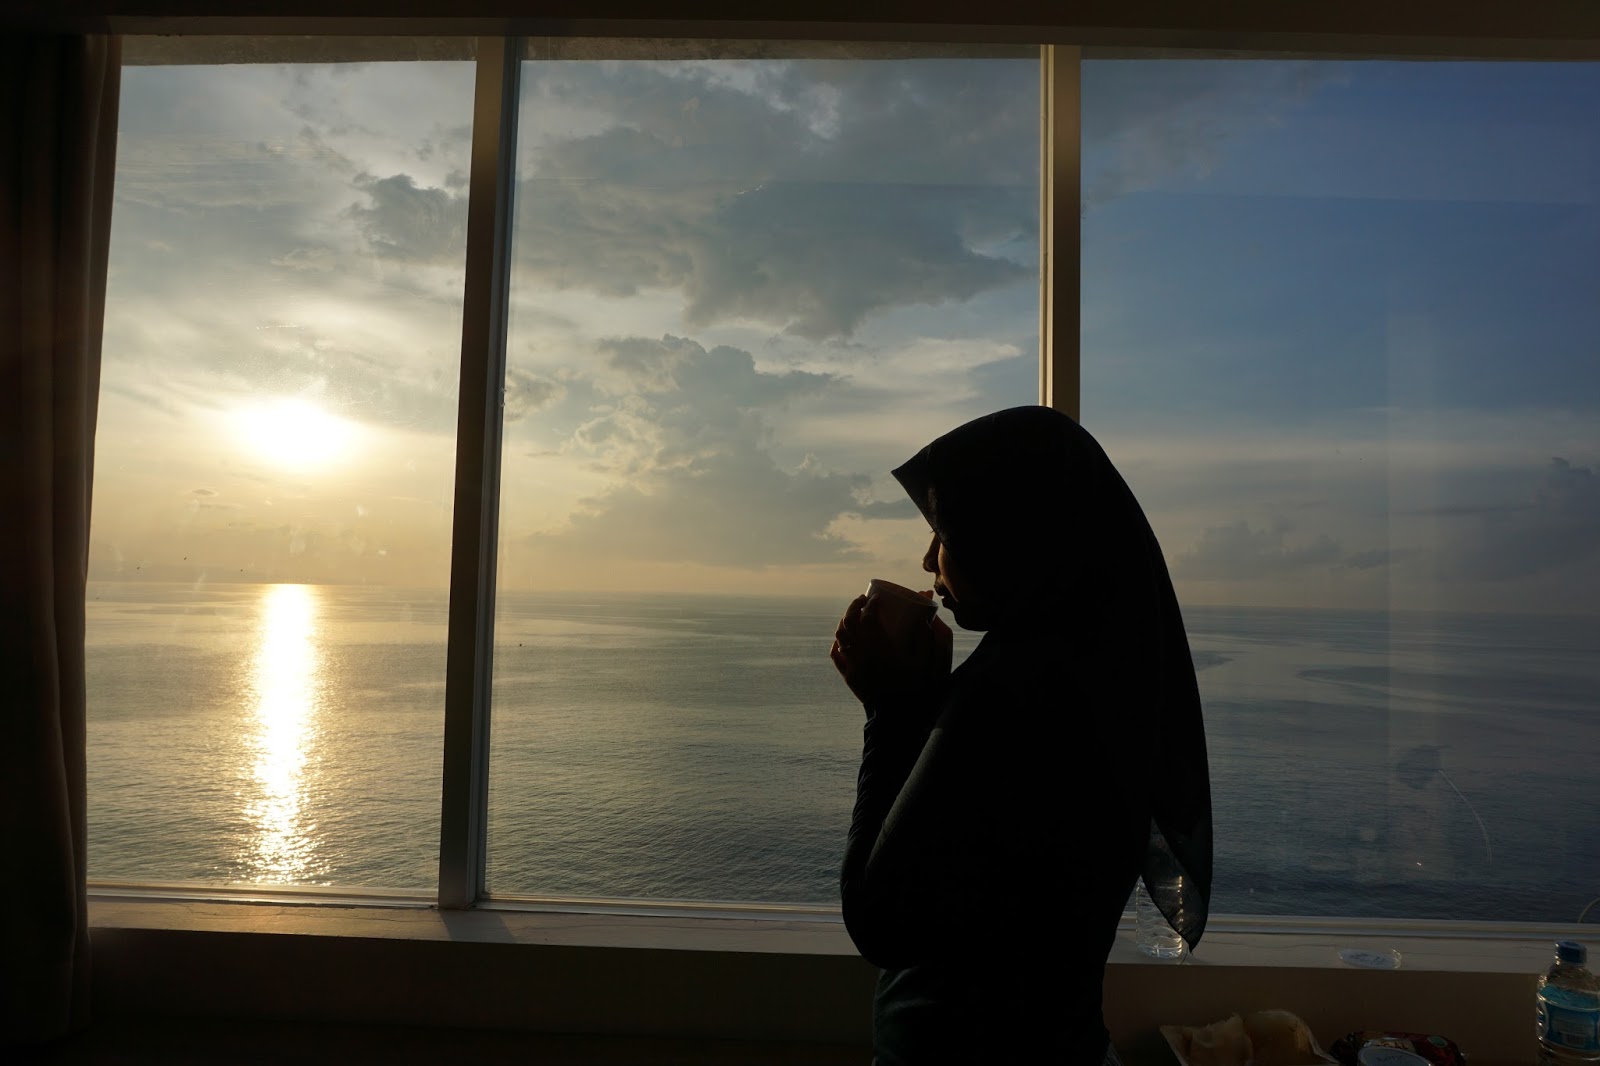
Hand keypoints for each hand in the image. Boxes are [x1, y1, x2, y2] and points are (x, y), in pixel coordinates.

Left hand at [829, 592, 952, 711]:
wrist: (896, 714)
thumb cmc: (912, 687)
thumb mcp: (923, 661)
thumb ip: (925, 638)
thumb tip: (926, 619)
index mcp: (880, 646)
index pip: (868, 616)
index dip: (871, 603)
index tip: (877, 598)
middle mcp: (862, 652)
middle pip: (849, 621)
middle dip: (854, 606)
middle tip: (863, 600)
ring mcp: (852, 664)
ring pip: (840, 636)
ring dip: (844, 622)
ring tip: (853, 616)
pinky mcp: (849, 676)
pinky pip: (836, 655)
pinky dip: (837, 644)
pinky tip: (842, 639)